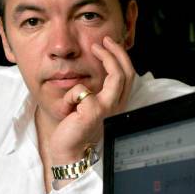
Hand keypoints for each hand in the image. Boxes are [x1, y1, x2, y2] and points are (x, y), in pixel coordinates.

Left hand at [50, 35, 134, 163]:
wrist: (69, 152)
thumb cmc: (75, 130)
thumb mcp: (87, 107)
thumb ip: (94, 92)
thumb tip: (93, 72)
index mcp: (116, 105)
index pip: (127, 76)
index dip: (120, 57)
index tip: (108, 44)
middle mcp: (116, 107)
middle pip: (127, 72)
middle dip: (117, 52)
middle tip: (104, 41)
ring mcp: (107, 109)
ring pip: (117, 75)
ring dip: (107, 57)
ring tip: (95, 47)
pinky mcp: (94, 111)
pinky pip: (82, 89)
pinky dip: (72, 92)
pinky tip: (67, 105)